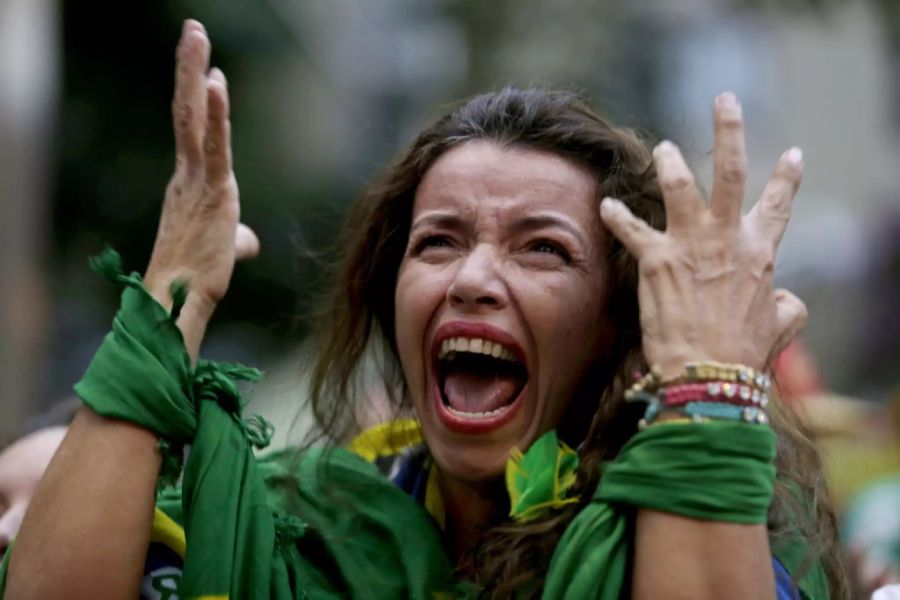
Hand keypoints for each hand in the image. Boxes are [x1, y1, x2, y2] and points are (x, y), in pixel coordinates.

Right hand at [144, 20, 258, 355]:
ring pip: (192, 116)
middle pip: (187, 110)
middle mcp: (188, 174)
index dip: (201, 99)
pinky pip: (212, 144)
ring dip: (193, 73)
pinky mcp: (212, 190)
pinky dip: (216, 113)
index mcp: (191, 184)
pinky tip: (217, 82)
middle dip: (189, 68)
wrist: (181, 300)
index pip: (195, 131)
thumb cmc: (198, 279)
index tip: (209, 72)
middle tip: (193, 31)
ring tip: (195, 34)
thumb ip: (235, 237)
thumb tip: (246, 242)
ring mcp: (196, 179)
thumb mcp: (223, 248)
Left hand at [600, 92, 806, 378]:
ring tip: (663, 147)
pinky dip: (618, 216)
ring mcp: (690, 245)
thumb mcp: (781, 326)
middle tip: (725, 100)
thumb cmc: (743, 354)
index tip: (792, 153)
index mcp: (759, 253)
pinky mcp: (657, 260)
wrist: (710, 373)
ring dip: (670, 163)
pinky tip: (606, 203)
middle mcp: (726, 239)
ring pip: (681, 186)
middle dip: (730, 130)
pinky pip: (632, 229)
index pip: (777, 205)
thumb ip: (786, 305)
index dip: (786, 178)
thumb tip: (787, 299)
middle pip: (732, 172)